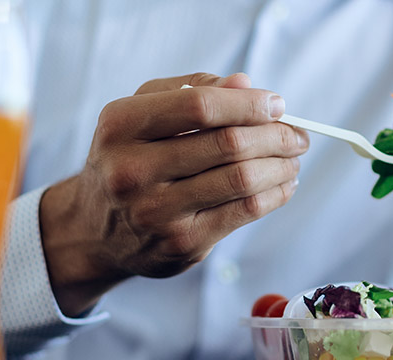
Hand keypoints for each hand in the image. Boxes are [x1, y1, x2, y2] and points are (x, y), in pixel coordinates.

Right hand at [40, 73, 307, 315]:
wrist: (94, 229)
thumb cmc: (130, 157)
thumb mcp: (144, 113)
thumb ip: (191, 90)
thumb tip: (246, 84)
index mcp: (121, 125)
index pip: (200, 106)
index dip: (248, 103)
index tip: (278, 104)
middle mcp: (132, 169)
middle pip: (228, 144)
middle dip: (276, 135)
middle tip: (298, 135)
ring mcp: (156, 211)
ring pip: (242, 179)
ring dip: (281, 165)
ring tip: (294, 158)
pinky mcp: (181, 243)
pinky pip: (244, 212)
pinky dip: (276, 194)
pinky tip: (284, 184)